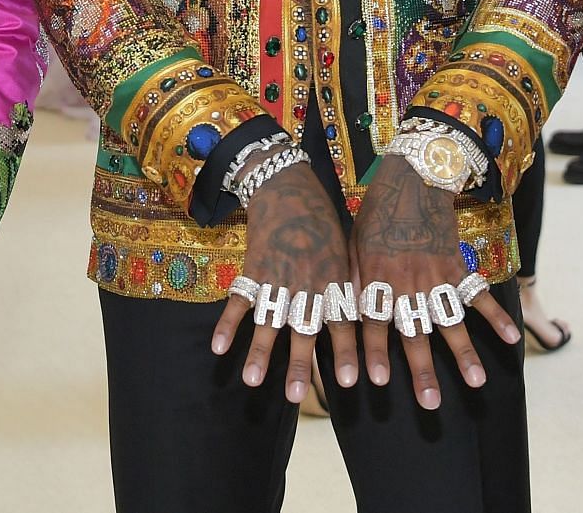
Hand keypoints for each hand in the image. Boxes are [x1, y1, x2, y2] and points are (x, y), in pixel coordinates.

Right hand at [210, 158, 358, 403]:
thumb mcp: (346, 253)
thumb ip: (350, 289)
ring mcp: (278, 277)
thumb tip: (364, 322)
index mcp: (333, 280)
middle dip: (300, 363)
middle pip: (303, 329)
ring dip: (259, 351)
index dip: (344, 352)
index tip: (347, 381)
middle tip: (296, 395)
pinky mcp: (253, 269)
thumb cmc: (324, 224)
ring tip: (251, 381)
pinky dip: (227, 323)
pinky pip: (238, 300)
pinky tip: (218, 348)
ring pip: (268, 320)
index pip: (342, 323)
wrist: (289, 188)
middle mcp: (306, 283)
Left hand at [350, 155, 519, 410]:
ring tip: (477, 382)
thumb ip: (352, 283)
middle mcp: (407, 282)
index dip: (375, 352)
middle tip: (430, 403)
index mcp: (376, 278)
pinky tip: (512, 339)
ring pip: (451, 321)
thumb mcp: (352, 246)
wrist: (412, 177)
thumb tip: (344, 316)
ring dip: (465, 354)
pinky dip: (496, 317)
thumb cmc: (375, 214)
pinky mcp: (457, 266)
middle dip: (422, 370)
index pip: (373, 323)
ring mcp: (436, 276)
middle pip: (415, 333)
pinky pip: (479, 295)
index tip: (377, 382)